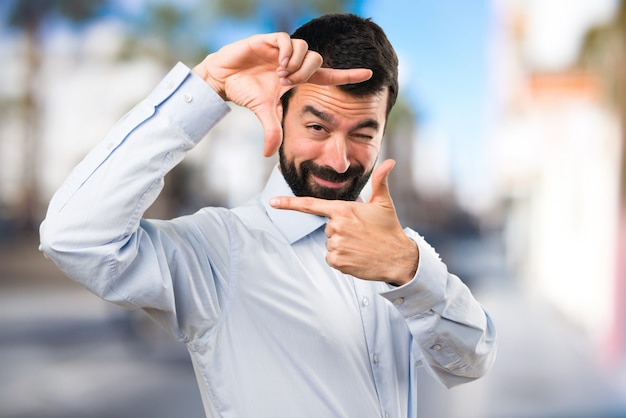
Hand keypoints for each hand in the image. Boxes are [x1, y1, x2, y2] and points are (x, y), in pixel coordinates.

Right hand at [193, 32, 372, 156]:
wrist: (224, 78)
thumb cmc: (247, 92)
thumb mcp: (264, 113)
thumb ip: (272, 130)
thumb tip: (268, 155)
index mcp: (300, 78)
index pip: (330, 75)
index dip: (349, 75)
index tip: (369, 74)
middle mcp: (295, 62)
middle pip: (318, 60)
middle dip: (305, 74)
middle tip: (287, 84)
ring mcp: (283, 50)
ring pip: (305, 49)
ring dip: (295, 65)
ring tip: (279, 76)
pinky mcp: (270, 40)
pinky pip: (288, 41)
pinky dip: (285, 53)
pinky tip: (275, 65)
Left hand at [270, 159, 418, 284]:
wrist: (398, 257)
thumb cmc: (390, 229)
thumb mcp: (383, 203)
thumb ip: (380, 181)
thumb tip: (390, 161)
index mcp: (343, 209)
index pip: (311, 205)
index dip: (289, 204)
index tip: (273, 202)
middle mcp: (336, 226)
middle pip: (327, 228)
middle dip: (341, 231)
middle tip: (361, 234)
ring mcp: (336, 244)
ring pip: (330, 243)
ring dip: (342, 246)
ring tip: (361, 246)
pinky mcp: (337, 261)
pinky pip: (332, 258)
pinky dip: (343, 260)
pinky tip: (358, 257)